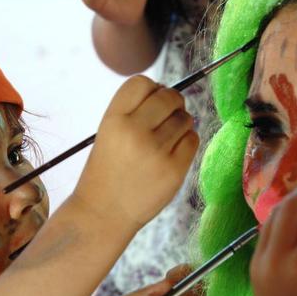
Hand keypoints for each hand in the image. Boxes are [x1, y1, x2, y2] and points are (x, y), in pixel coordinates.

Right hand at [73, 75, 198, 227]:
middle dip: (172, 103)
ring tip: (165, 141)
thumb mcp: (109, 133)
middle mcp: (135, 131)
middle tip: (166, 119)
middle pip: (169, 96)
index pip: (142, 82)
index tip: (151, 103)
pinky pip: (193, 140)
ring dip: (180, 124)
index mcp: (114, 119)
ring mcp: (156, 151)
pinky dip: (186, 142)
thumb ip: (135, 111)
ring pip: (185, 118)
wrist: (104, 213)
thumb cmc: (108, 170)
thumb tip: (173, 94)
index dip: (151, 89)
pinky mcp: (174, 169)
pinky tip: (172, 153)